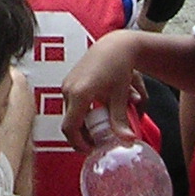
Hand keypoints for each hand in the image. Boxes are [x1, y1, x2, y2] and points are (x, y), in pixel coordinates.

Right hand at [60, 28, 145, 150]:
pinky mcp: (69, 80)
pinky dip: (83, 112)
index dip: (79, 143)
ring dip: (84, 123)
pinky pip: (72, 103)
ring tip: (101, 124)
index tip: (92, 150)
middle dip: (83, 135)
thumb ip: (120, 120)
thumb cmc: (118, 67)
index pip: (70, 128)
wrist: (115, 45)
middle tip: (99, 141)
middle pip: (70, 122)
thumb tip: (127, 140)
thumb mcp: (120, 96)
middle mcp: (68, 89)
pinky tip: (98, 110)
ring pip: (71, 113)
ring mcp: (67, 84)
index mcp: (79, 94)